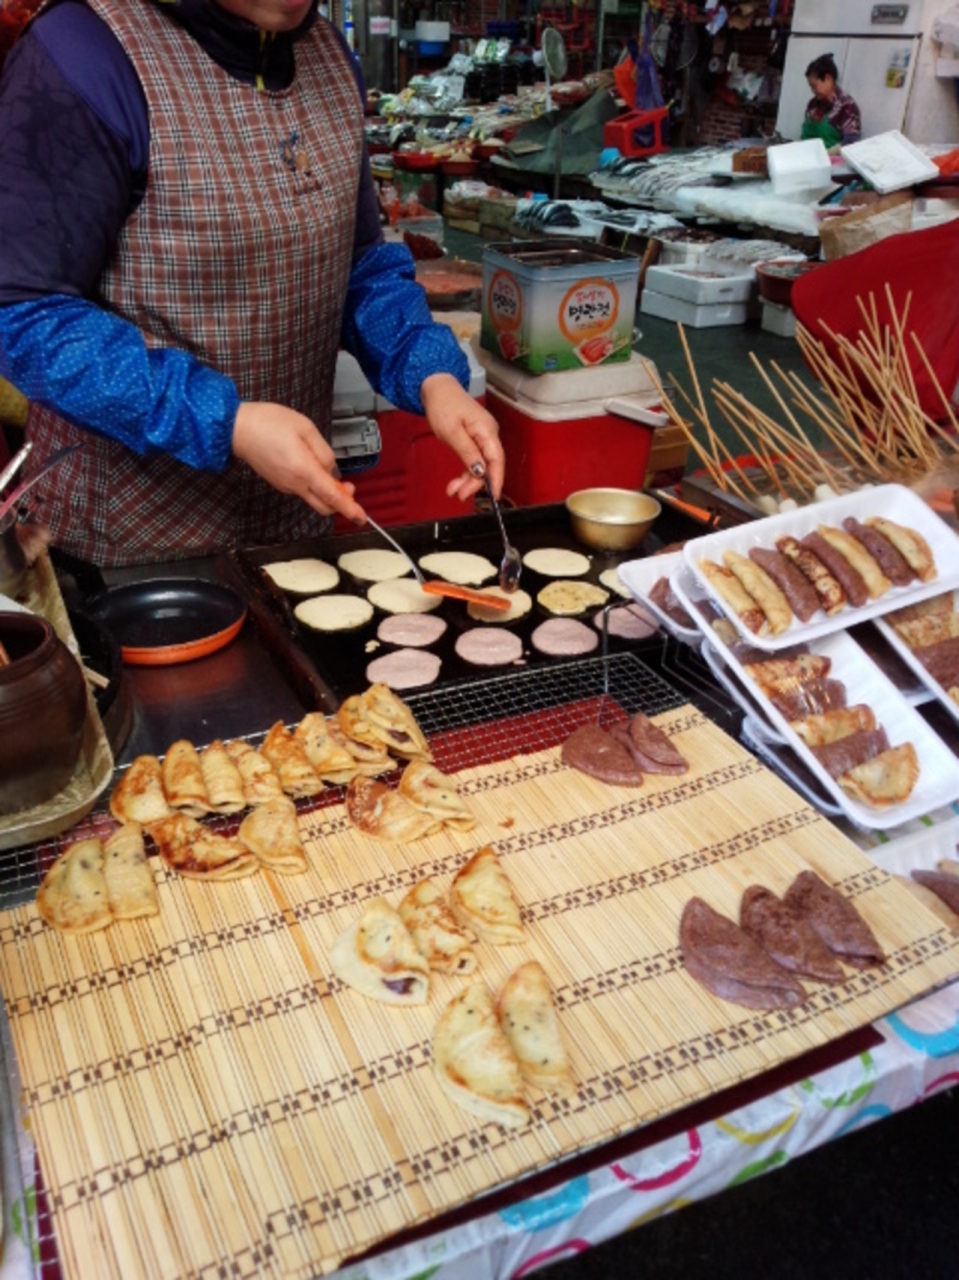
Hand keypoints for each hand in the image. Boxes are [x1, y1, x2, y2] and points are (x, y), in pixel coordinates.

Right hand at [231, 401, 365, 522]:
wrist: (237, 428)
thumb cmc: (269, 423)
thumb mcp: (306, 428)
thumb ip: (324, 451)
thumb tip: (332, 469)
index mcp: (305, 471)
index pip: (333, 497)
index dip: (350, 508)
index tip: (361, 517)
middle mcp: (295, 485)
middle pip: (324, 506)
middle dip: (341, 501)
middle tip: (348, 485)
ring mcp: (286, 486)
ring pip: (313, 497)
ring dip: (325, 489)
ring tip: (323, 463)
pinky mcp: (279, 483)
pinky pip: (302, 489)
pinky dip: (312, 483)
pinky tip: (308, 463)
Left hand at [419, 373, 505, 501]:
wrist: (437, 388)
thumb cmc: (443, 405)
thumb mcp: (451, 432)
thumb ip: (467, 452)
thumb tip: (480, 471)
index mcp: (486, 430)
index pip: (497, 460)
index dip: (496, 480)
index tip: (493, 497)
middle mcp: (489, 433)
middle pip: (489, 465)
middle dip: (475, 483)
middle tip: (459, 494)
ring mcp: (483, 436)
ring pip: (481, 465)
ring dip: (468, 480)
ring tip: (453, 490)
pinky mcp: (476, 438)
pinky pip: (475, 459)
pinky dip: (466, 471)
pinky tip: (457, 481)